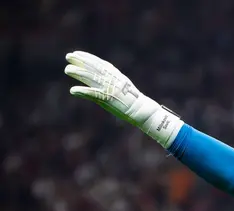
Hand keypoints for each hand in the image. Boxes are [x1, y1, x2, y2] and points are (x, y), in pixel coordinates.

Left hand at [64, 50, 182, 146]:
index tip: (77, 53)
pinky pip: (93, 94)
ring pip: (92, 78)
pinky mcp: (108, 99)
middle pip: (94, 68)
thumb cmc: (132, 101)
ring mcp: (110, 88)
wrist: (142, 111)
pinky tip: (73, 90)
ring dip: (78, 73)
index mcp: (117, 76)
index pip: (100, 63)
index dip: (88, 57)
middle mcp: (113, 80)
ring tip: (67, 70)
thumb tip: (101, 79)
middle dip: (81, 61)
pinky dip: (83, 92)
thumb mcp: (123, 87)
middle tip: (68, 56)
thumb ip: (112, 81)